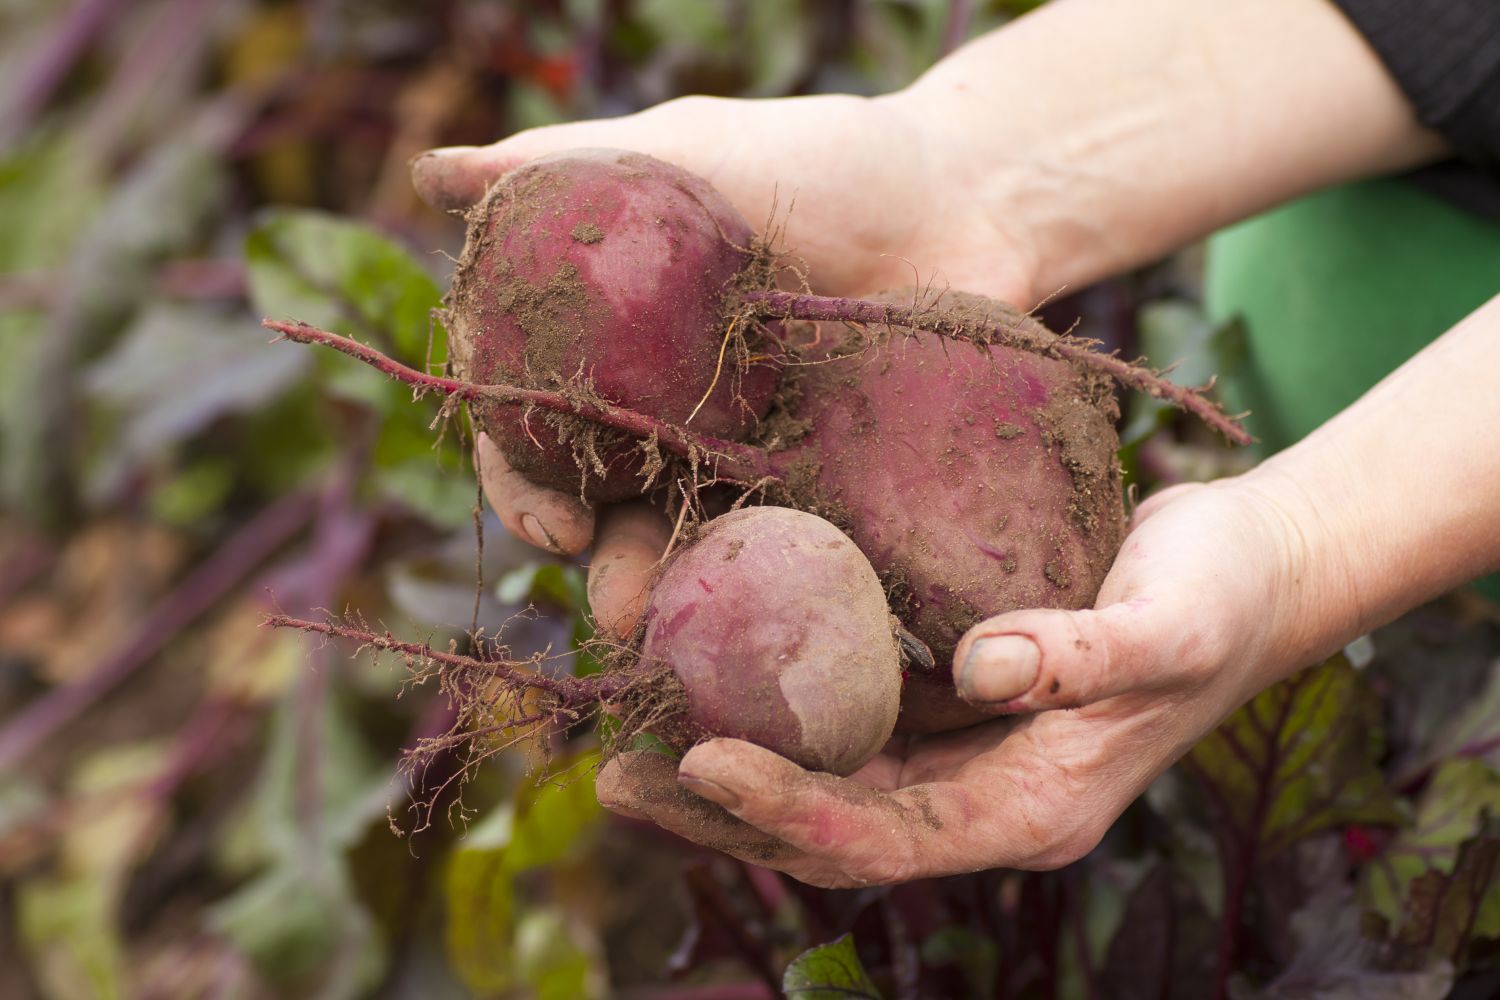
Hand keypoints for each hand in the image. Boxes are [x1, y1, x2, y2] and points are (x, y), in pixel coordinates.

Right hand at [419, 93, 1038, 633]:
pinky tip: (766, 624)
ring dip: (668, 593)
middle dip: (596, 560)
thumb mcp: (694, 153)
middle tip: (614, 603)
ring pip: (686, 539)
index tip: (547, 517)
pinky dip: (766, 589)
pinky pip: (785, 546)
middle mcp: (668, 410)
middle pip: (604, 502)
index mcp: (615, 343)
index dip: (523, 476)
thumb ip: (569, 168)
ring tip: (675, 632)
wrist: (971, 196)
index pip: (538, 422)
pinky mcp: (827, 484)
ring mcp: (748, 455)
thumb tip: (432, 172)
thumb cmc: (827, 160)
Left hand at [595, 474, 1335, 886]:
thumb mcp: (1167, 627)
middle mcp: (981, 794)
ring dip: (729, 762)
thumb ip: (1083, 657)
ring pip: (824, 777)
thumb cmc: (1217, 602)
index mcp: (1029, 808)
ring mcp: (960, 752)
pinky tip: (715, 660)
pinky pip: (848, 716)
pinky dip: (779, 702)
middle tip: (614, 770)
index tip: (701, 759)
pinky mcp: (949, 698)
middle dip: (722, 809)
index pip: (886, 837)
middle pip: (829, 826)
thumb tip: (981, 668)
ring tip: (630, 730)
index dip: (790, 810)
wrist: (1248, 571)